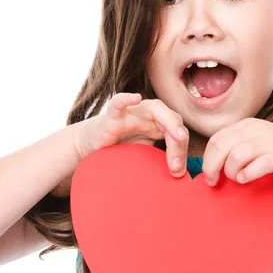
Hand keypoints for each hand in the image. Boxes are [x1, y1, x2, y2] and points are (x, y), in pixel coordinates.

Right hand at [71, 93, 189, 177]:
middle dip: (179, 143)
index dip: (182, 151)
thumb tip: (181, 175)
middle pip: (174, 119)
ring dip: (169, 122)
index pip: (179, 132)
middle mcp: (148, 115)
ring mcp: (132, 113)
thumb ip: (161, 160)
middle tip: (177, 167)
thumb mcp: (145, 157)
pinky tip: (136, 97)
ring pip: (156, 109)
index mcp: (159, 124)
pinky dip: (127, 99)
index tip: (179, 172)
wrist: (90, 147)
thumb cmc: (120, 150)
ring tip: (179, 136)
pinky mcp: (111, 117)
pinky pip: (118, 103)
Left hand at [202, 117, 272, 192]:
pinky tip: (247, 179)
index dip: (207, 159)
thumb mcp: (257, 144)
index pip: (216, 139)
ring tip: (238, 179)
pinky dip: (247, 175)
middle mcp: (256, 129)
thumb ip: (237, 148)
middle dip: (212, 167)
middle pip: (220, 146)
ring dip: (231, 172)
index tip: (209, 176)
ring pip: (234, 155)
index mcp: (247, 125)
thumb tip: (211, 164)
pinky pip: (255, 165)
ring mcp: (269, 141)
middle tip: (214, 182)